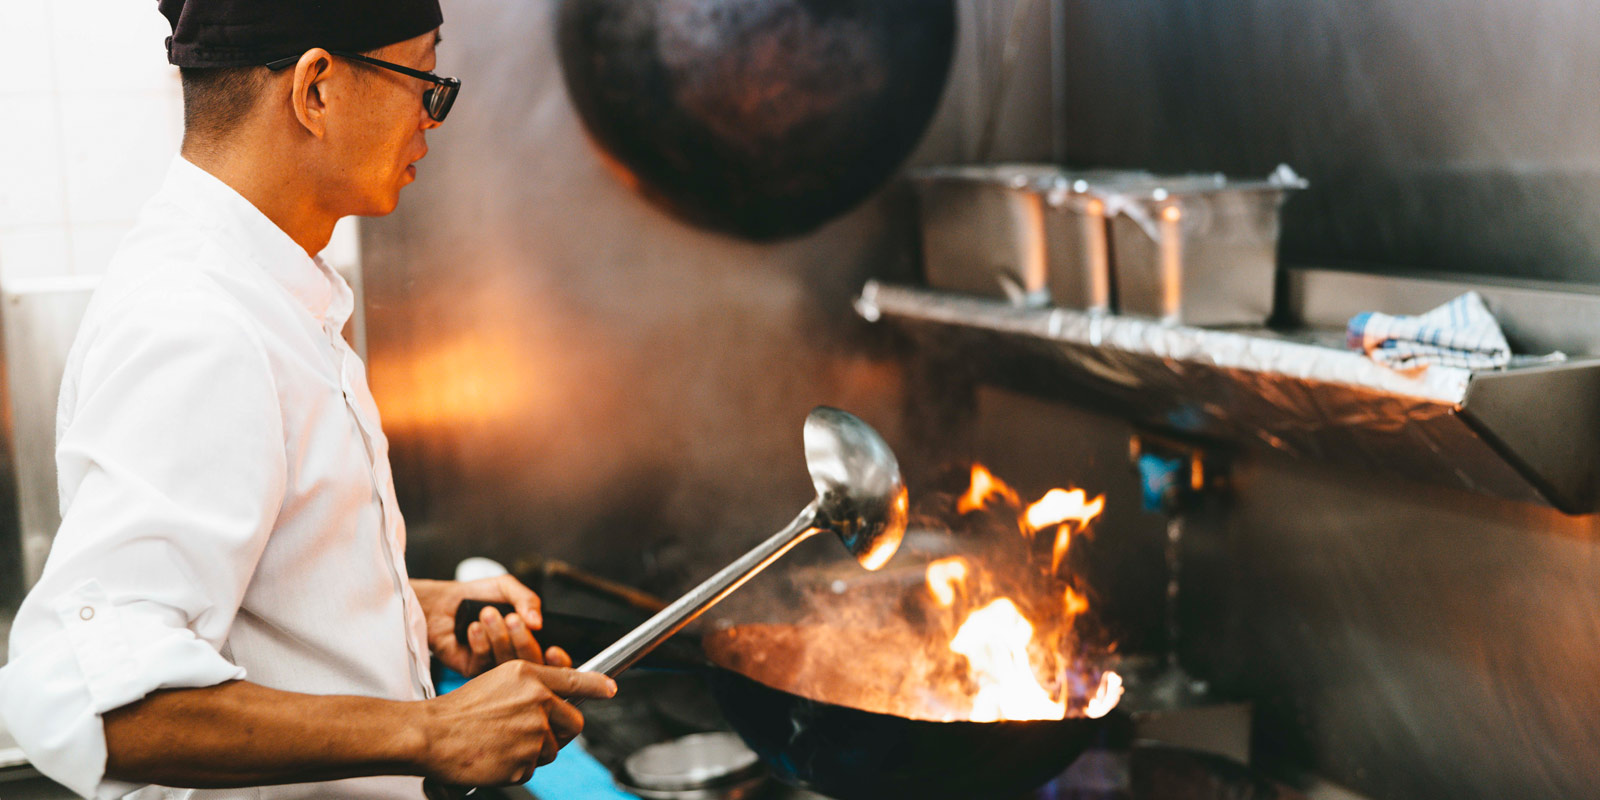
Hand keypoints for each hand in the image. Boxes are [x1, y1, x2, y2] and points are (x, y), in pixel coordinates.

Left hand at [412, 576, 570, 675]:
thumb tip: (538, 621)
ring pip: (508, 662)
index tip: (552, 649)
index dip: (558, 660)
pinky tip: (472, 627)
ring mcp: (494, 667)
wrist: (443, 602)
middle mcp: (514, 655)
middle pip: (532, 663)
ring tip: (487, 613)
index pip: (552, 660)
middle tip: (511, 618)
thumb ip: (527, 600)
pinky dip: (480, 641)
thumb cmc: (476, 595)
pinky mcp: (473, 671)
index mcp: (527, 638)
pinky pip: (483, 663)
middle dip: (523, 639)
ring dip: (498, 635)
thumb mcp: (507, 588)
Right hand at [421, 660, 615, 784]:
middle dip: (560, 730)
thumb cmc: (460, 709)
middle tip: (533, 731)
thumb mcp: (499, 679)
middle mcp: (536, 702)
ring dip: (534, 750)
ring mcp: (531, 734)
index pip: (575, 678)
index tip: (610, 689)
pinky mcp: (523, 762)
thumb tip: (560, 696)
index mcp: (529, 677)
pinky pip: (532, 768)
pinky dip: (517, 766)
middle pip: (573, 722)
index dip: (597, 684)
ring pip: (552, 749)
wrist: (431, 735)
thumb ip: (534, 684)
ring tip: (503, 741)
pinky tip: (496, 755)